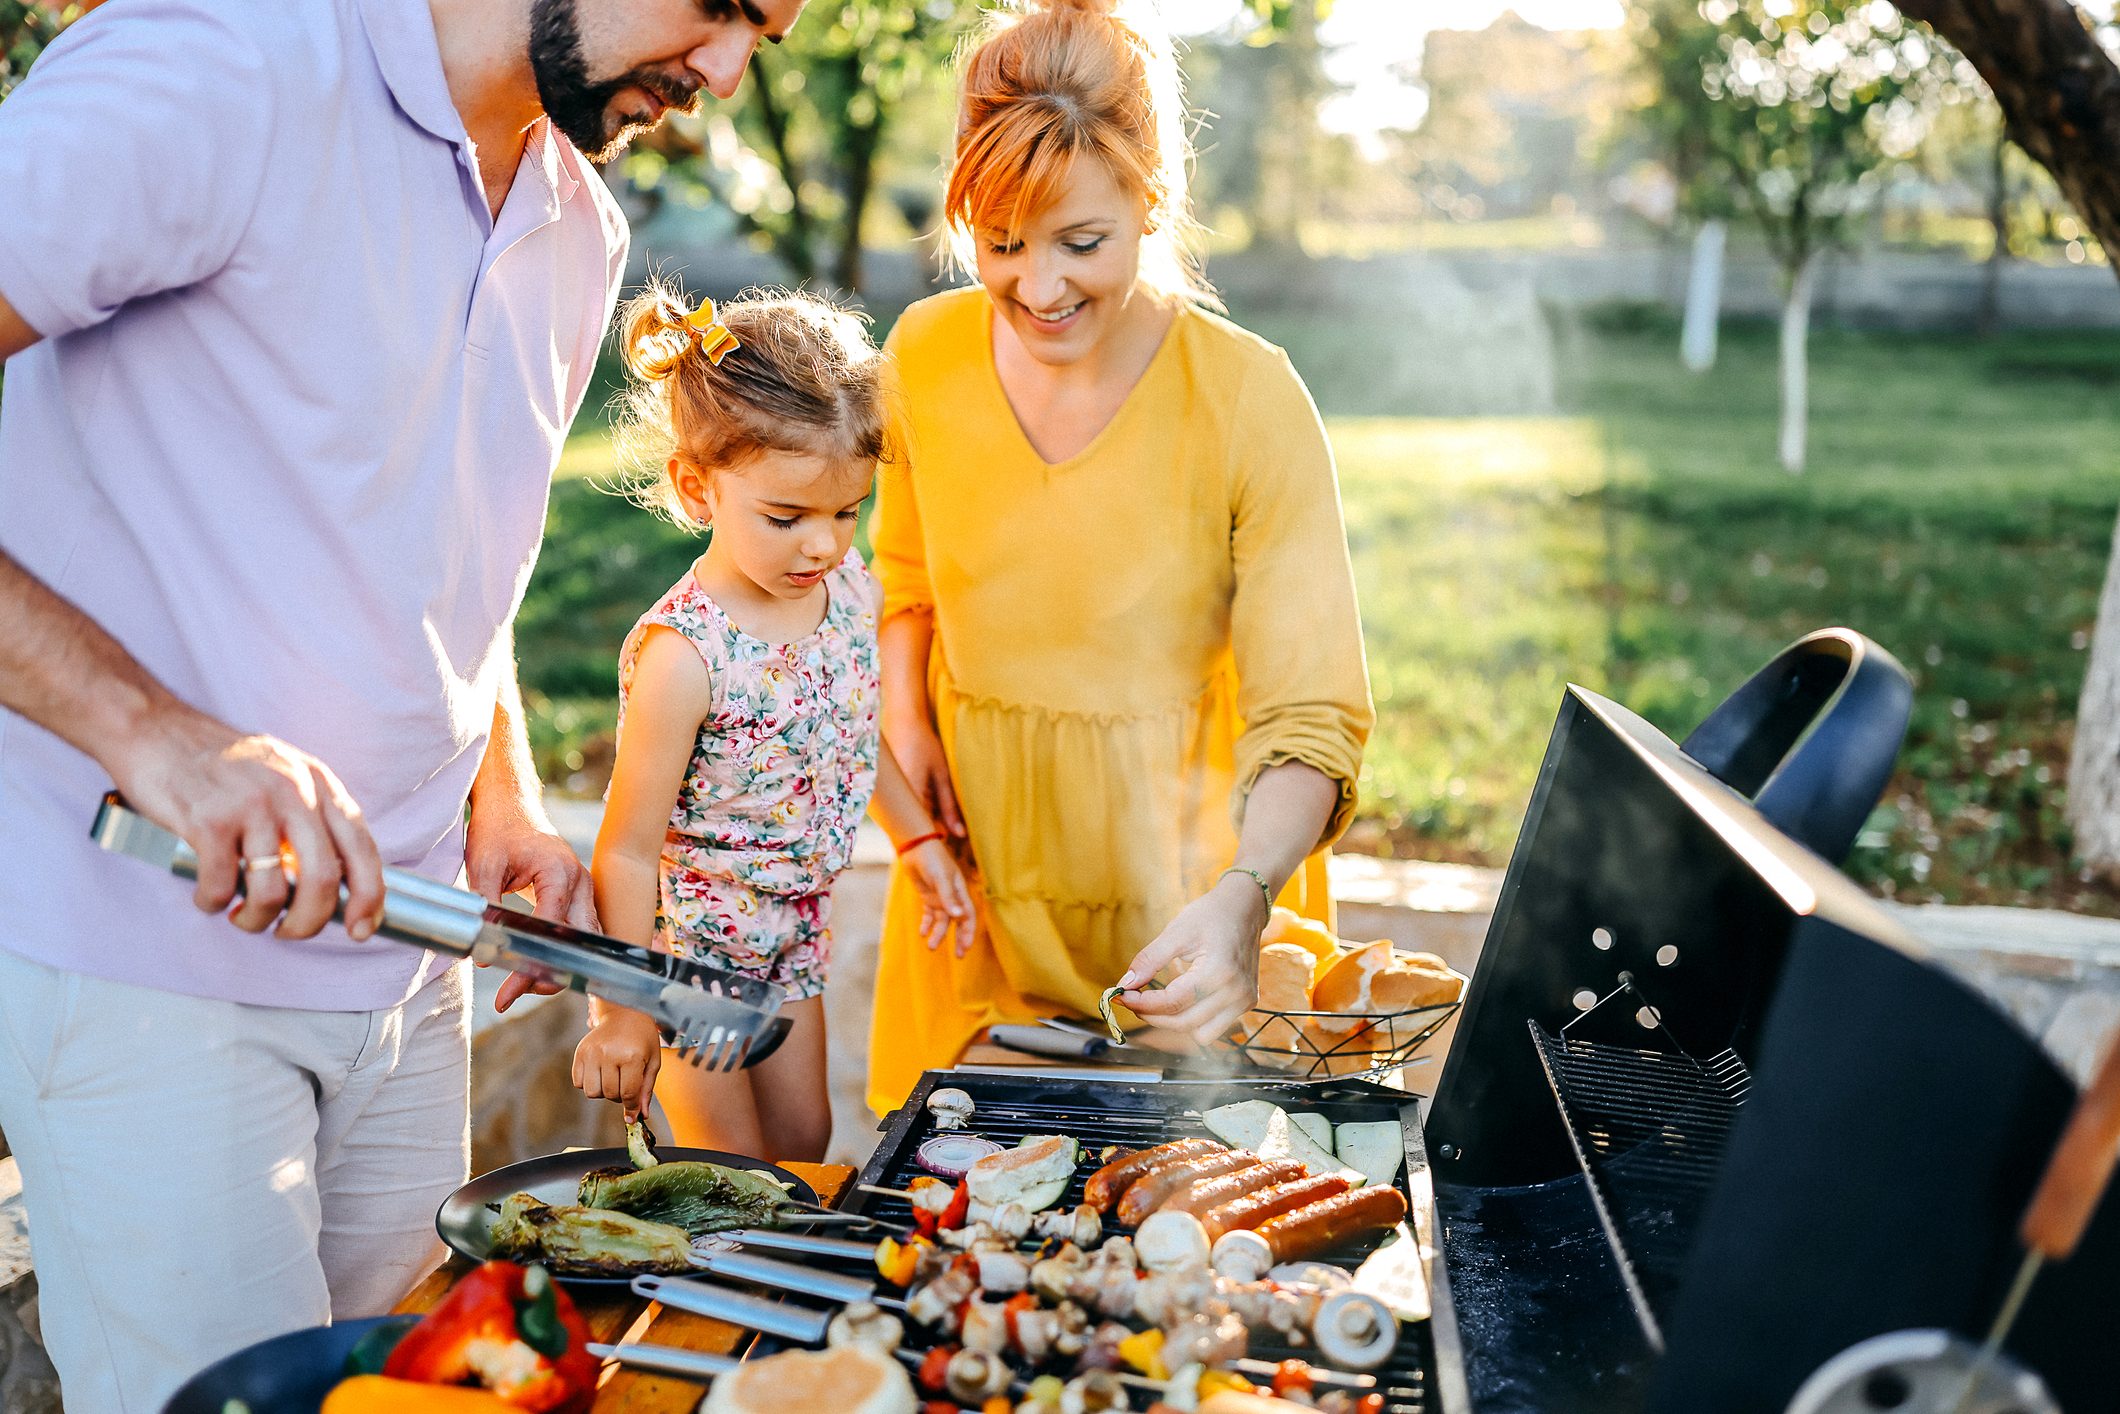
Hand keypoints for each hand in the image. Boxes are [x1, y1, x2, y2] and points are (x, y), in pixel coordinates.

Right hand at [111, 703, 383, 940]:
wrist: (154, 729)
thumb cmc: (219, 762)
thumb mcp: (283, 774)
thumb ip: (310, 817)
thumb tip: (334, 883)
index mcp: (319, 782)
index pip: (362, 848)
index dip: (370, 896)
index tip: (362, 928)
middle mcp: (293, 792)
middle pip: (323, 879)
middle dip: (310, 921)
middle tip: (290, 932)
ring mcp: (252, 806)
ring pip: (273, 892)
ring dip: (257, 919)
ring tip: (242, 915)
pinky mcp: (209, 821)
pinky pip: (221, 887)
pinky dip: (214, 903)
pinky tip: (208, 896)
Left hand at [464, 799, 598, 1012]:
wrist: (512, 805)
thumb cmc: (497, 830)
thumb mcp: (483, 865)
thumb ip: (485, 905)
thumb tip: (484, 952)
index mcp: (560, 872)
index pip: (551, 929)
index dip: (531, 962)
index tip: (507, 990)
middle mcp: (581, 882)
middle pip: (578, 941)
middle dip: (550, 972)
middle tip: (513, 994)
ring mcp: (584, 889)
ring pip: (583, 941)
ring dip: (557, 965)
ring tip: (519, 985)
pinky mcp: (578, 896)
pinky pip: (578, 932)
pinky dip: (560, 952)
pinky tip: (533, 965)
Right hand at [573, 1006, 662, 1119]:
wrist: (625, 1011)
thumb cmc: (643, 1039)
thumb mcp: (652, 1062)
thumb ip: (645, 1091)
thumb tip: (638, 1117)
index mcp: (631, 1056)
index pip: (628, 1093)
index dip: (631, 1106)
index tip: (632, 1112)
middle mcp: (609, 1054)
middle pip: (609, 1094)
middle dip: (619, 1096)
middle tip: (625, 1082)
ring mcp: (592, 1053)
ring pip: (591, 1092)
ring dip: (603, 1091)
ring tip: (612, 1076)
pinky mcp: (579, 1052)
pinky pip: (578, 1083)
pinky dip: (589, 1083)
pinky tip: (600, 1071)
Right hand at [884, 715, 964, 842]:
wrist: (902, 720)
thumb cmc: (924, 744)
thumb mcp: (942, 775)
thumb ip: (949, 806)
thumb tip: (960, 835)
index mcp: (907, 798)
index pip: (925, 833)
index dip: (942, 844)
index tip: (959, 852)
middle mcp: (893, 803)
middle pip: (915, 832)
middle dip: (934, 838)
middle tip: (956, 844)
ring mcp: (887, 800)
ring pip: (909, 824)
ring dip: (924, 828)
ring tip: (945, 830)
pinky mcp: (887, 796)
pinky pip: (904, 814)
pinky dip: (917, 817)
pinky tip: (930, 814)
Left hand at [902, 837, 978, 957]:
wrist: (915, 847)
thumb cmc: (933, 859)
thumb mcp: (941, 878)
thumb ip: (949, 898)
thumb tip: (958, 916)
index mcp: (961, 891)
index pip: (968, 916)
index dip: (968, 932)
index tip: (966, 947)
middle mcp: (952, 897)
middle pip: (958, 922)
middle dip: (958, 938)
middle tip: (959, 956)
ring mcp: (940, 897)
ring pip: (942, 921)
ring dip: (938, 934)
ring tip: (931, 946)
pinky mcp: (928, 896)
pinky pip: (929, 914)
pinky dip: (927, 924)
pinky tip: (923, 933)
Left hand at [1117, 876, 1268, 1045]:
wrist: (1245, 908)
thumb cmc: (1210, 916)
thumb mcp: (1176, 932)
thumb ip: (1150, 960)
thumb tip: (1125, 984)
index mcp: (1220, 971)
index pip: (1174, 1002)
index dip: (1143, 1003)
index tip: (1121, 996)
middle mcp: (1237, 992)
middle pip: (1184, 1023)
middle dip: (1152, 1016)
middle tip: (1132, 1000)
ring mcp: (1245, 1000)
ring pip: (1200, 1034)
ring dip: (1174, 1023)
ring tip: (1157, 1003)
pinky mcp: (1247, 1004)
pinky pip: (1214, 1028)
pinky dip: (1193, 1021)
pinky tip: (1181, 1001)